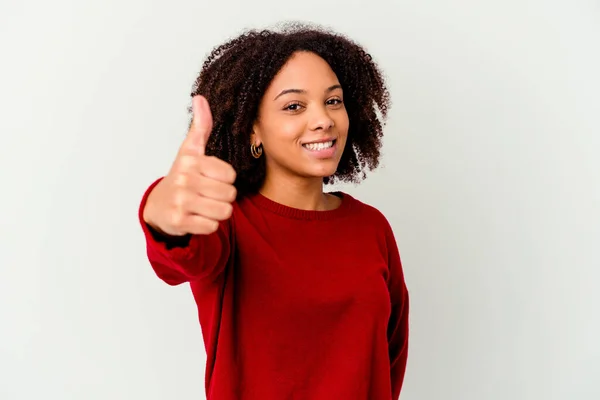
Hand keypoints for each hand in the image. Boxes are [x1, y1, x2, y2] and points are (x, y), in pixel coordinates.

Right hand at [143, 95, 236, 235]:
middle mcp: (184, 179)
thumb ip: (200, 126)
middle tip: (208, 194)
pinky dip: (209, 224)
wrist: (159, 206)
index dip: (225, 179)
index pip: (230, 174)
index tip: (211, 178)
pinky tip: (197, 217)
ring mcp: (181, 201)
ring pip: (224, 211)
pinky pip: (212, 226)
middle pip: (230, 194)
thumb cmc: (182, 177)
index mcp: (191, 160)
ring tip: (205, 206)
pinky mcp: (180, 221)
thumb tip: (200, 97)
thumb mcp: (190, 151)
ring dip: (218, 212)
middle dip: (223, 197)